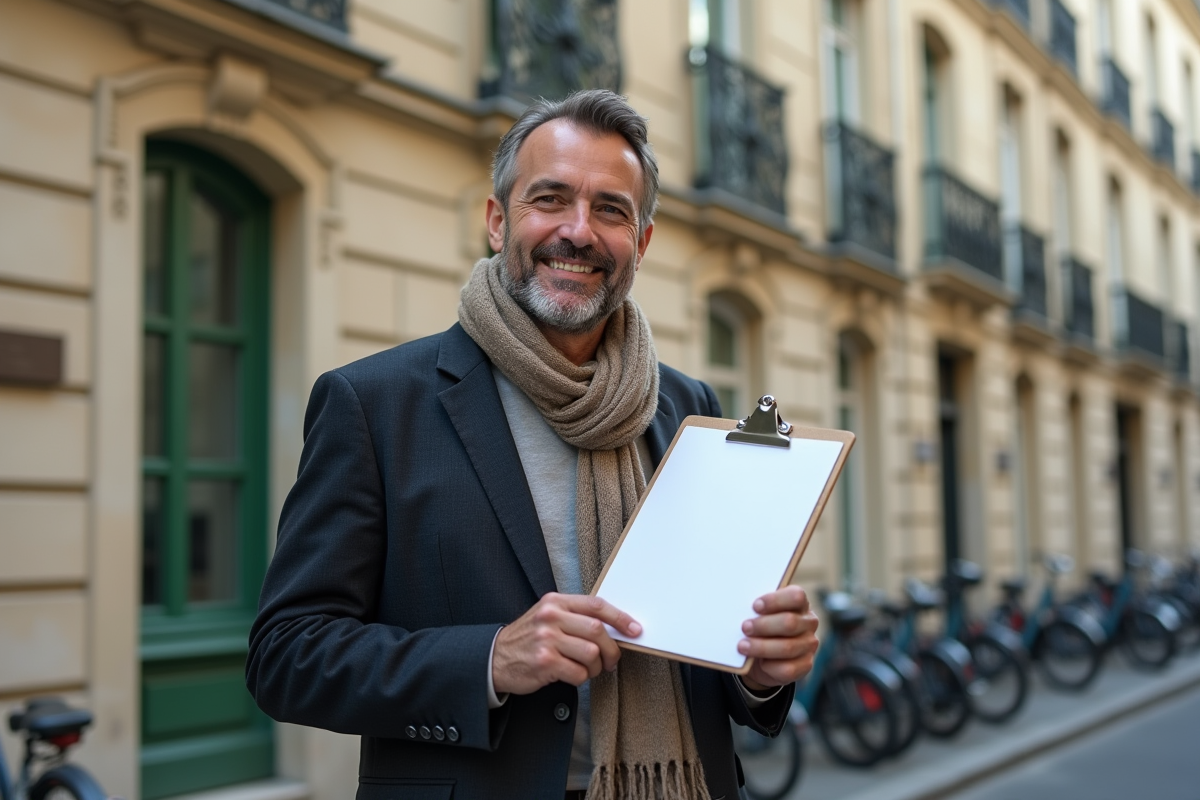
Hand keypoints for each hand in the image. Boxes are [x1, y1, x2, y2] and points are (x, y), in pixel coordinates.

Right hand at [492, 593, 641, 695]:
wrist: (494, 658)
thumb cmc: (527, 639)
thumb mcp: (547, 617)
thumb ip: (574, 616)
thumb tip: (613, 627)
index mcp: (556, 602)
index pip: (596, 605)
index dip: (620, 618)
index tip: (635, 629)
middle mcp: (551, 617)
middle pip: (597, 630)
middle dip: (611, 649)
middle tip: (611, 661)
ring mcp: (547, 639)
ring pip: (591, 653)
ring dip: (595, 667)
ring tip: (586, 669)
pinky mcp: (544, 662)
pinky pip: (578, 673)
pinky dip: (580, 678)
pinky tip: (570, 675)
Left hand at [738, 585, 819, 691]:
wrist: (764, 657)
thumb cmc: (761, 628)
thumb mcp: (759, 615)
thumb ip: (756, 610)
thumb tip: (739, 609)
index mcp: (800, 603)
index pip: (796, 596)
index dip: (775, 601)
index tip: (755, 606)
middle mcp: (809, 622)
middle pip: (790, 622)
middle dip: (764, 625)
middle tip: (745, 627)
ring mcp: (809, 644)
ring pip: (787, 647)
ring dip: (762, 647)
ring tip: (743, 646)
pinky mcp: (805, 665)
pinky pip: (788, 669)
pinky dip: (770, 666)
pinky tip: (760, 663)